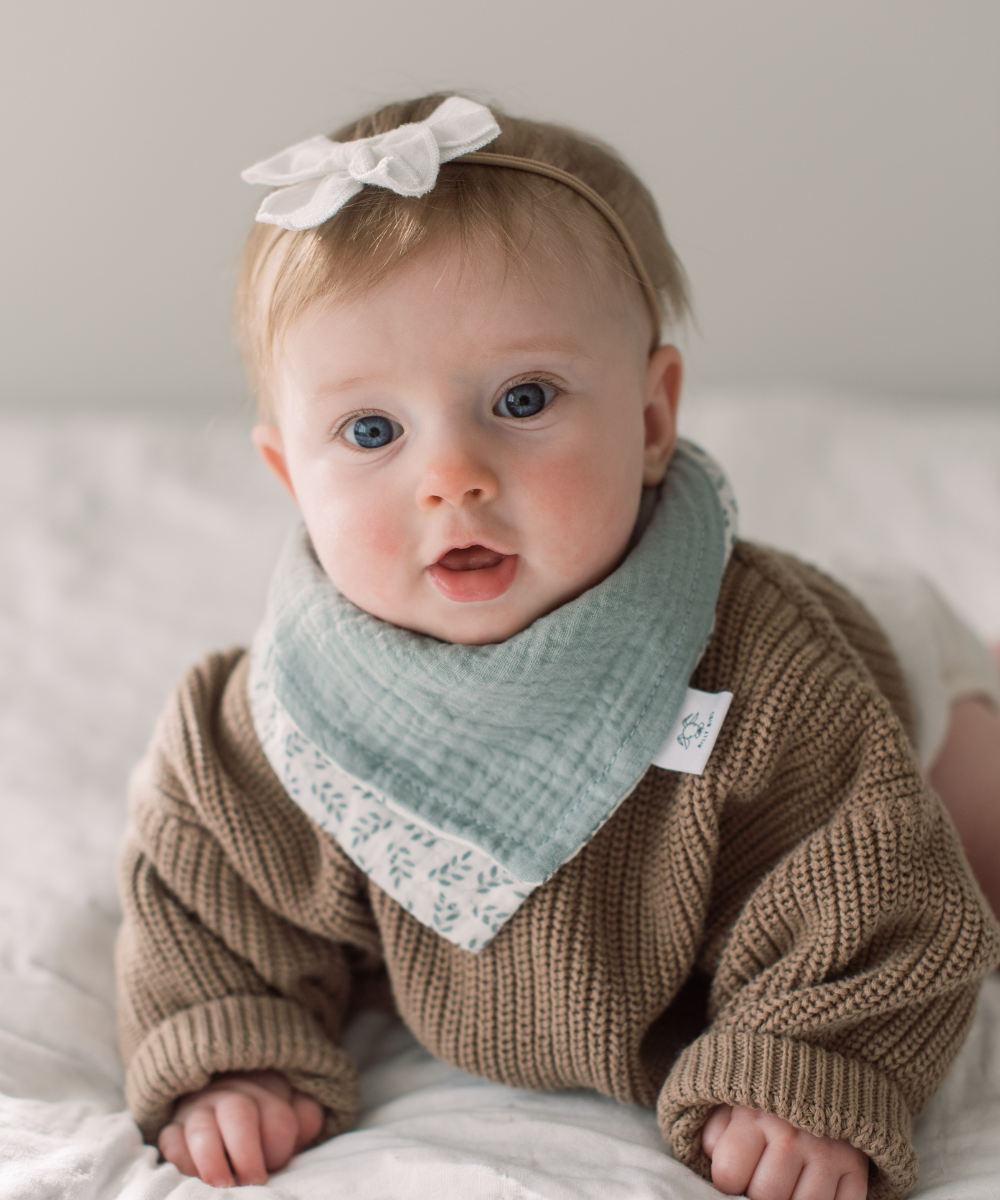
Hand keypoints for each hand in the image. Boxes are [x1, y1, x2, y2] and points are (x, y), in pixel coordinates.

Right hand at [158, 1069, 323, 1186]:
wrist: (226, 1095)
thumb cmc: (265, 1118)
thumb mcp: (293, 1112)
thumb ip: (305, 1117)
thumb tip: (306, 1123)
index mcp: (266, 1096)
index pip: (277, 1117)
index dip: (278, 1144)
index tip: (276, 1164)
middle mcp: (231, 1098)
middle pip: (238, 1114)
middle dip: (246, 1151)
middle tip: (253, 1182)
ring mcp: (199, 1112)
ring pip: (201, 1128)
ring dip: (211, 1159)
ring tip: (222, 1186)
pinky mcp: (174, 1129)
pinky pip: (171, 1140)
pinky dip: (179, 1159)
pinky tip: (190, 1179)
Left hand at [701, 1104, 867, 1199]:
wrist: (816, 1070)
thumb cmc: (763, 1095)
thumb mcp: (729, 1103)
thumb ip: (715, 1134)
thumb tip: (714, 1165)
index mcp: (753, 1115)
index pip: (728, 1175)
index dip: (727, 1180)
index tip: (734, 1171)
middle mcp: (792, 1134)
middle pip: (766, 1196)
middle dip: (757, 1193)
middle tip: (761, 1175)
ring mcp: (828, 1151)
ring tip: (787, 1180)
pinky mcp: (856, 1165)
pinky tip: (811, 1186)